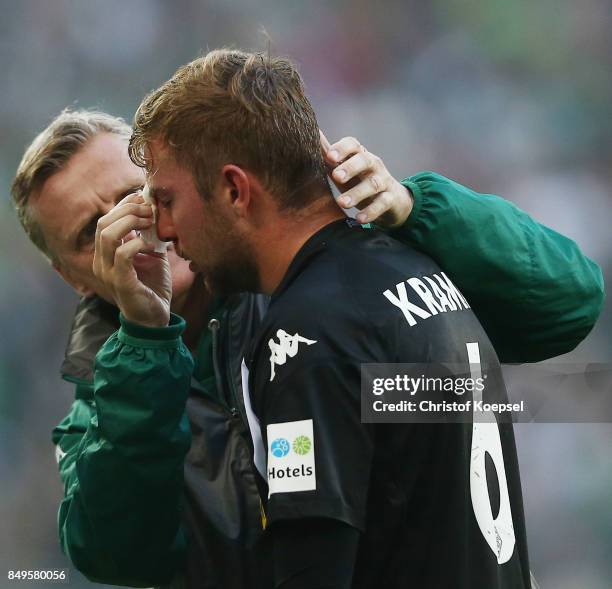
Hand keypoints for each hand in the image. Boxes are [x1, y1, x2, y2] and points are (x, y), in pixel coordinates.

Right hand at [93, 192, 171, 326]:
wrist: (154, 317)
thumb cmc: (152, 287)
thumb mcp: (151, 256)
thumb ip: (147, 237)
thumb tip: (154, 215)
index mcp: (106, 254)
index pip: (105, 221)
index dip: (122, 205)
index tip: (141, 197)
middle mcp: (101, 262)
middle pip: (104, 223)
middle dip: (128, 210)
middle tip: (149, 209)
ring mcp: (108, 272)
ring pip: (108, 235)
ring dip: (131, 223)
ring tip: (149, 222)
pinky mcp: (120, 282)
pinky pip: (123, 255)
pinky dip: (138, 244)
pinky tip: (152, 247)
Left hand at [320, 131, 413, 227]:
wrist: (392, 201)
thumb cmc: (360, 181)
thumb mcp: (343, 168)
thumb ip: (328, 154)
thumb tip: (311, 134)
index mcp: (360, 155)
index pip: (353, 145)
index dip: (342, 149)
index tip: (329, 157)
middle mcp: (373, 165)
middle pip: (365, 161)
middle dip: (350, 167)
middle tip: (336, 176)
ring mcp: (384, 182)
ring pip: (373, 184)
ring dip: (357, 193)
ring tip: (342, 202)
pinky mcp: (391, 200)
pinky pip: (382, 204)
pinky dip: (371, 212)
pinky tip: (359, 219)